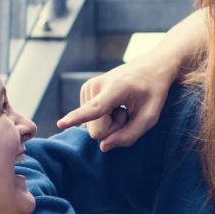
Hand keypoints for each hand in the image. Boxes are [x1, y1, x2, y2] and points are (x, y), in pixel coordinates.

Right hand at [57, 61, 173, 150]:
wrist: (151, 67)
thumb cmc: (153, 92)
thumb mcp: (150, 117)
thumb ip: (129, 135)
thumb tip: (103, 146)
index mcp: (115, 89)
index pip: (94, 109)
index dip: (77, 118)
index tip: (60, 124)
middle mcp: (95, 86)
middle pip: (96, 130)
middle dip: (113, 129)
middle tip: (127, 112)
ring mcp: (87, 87)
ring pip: (91, 126)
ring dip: (110, 122)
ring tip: (122, 106)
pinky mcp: (85, 90)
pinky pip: (90, 119)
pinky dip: (104, 117)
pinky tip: (115, 105)